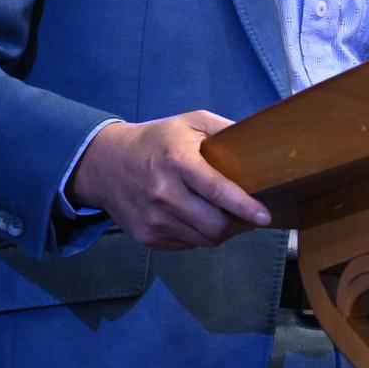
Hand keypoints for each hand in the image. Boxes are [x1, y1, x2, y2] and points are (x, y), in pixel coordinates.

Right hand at [67, 111, 271, 250]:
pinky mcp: (146, 236)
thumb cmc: (155, 141)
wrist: (103, 164)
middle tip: (249, 217)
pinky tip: (200, 219)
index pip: (218, 191)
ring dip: (221, 233)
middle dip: (238, 225)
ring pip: (203, 240)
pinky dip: (199, 236)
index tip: (265, 216)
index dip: (245, 207)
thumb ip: (224, 129)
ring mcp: (153, 219)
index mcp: (178, 162)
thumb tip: (257, 141)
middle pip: (214, 225)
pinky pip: (186, 245)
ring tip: (228, 218)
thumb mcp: (189, 122)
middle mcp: (164, 194)